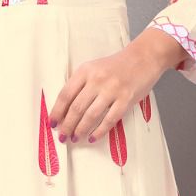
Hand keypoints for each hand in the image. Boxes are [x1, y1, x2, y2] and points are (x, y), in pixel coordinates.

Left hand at [48, 30, 177, 146]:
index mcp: (85, 71)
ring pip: (90, 115)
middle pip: (76, 108)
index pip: (65, 94)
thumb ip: (81, 84)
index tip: (52, 123)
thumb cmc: (116, 65)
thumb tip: (65, 110)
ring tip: (75, 138)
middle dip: (67, 125)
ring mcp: (112, 90)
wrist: (144, 57)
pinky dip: (99, 131)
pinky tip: (92, 137)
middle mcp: (97, 80)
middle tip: (62, 136)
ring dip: (80, 130)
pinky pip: (110, 119)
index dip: (57, 111)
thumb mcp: (94, 68)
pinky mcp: (126, 99)